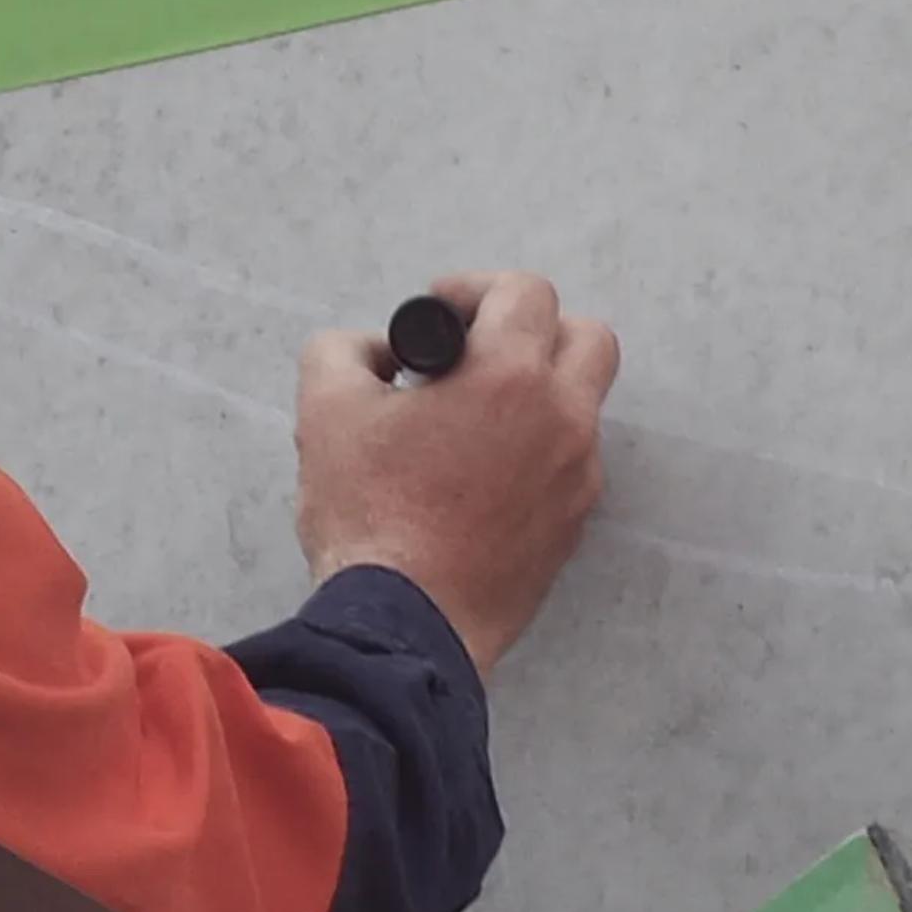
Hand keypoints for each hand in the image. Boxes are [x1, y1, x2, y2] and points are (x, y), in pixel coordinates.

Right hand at [292, 271, 618, 672]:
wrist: (405, 622)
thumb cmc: (370, 515)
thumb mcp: (325, 410)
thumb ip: (344, 350)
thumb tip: (374, 352)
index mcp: (511, 376)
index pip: (525, 292)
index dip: (475, 288)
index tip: (439, 313)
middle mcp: (563, 419)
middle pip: (586, 338)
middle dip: (533, 330)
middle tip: (475, 354)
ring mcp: (577, 478)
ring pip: (581, 406)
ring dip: (536, 394)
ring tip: (471, 422)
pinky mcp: (572, 527)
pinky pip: (569, 465)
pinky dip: (535, 451)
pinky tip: (478, 477)